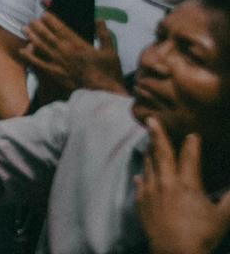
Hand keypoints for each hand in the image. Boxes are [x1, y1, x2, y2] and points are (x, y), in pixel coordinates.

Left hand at [23, 11, 124, 95]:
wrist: (105, 94)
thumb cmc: (109, 73)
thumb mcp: (111, 52)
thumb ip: (104, 34)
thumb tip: (100, 19)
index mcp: (78, 44)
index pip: (60, 28)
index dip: (50, 20)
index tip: (44, 14)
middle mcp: (65, 51)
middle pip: (47, 35)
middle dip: (38, 26)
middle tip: (31, 20)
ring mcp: (59, 63)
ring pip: (41, 46)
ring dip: (32, 36)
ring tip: (24, 29)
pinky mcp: (56, 74)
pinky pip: (39, 64)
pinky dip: (29, 57)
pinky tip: (22, 51)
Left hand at [137, 129, 229, 253]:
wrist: (175, 251)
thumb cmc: (202, 235)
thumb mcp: (223, 216)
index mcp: (188, 184)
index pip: (189, 157)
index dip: (192, 144)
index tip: (192, 134)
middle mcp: (166, 183)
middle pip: (161, 153)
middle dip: (157, 135)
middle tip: (151, 119)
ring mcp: (151, 192)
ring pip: (149, 166)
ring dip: (148, 152)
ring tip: (147, 143)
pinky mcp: (141, 203)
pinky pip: (139, 185)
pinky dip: (141, 178)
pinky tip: (140, 175)